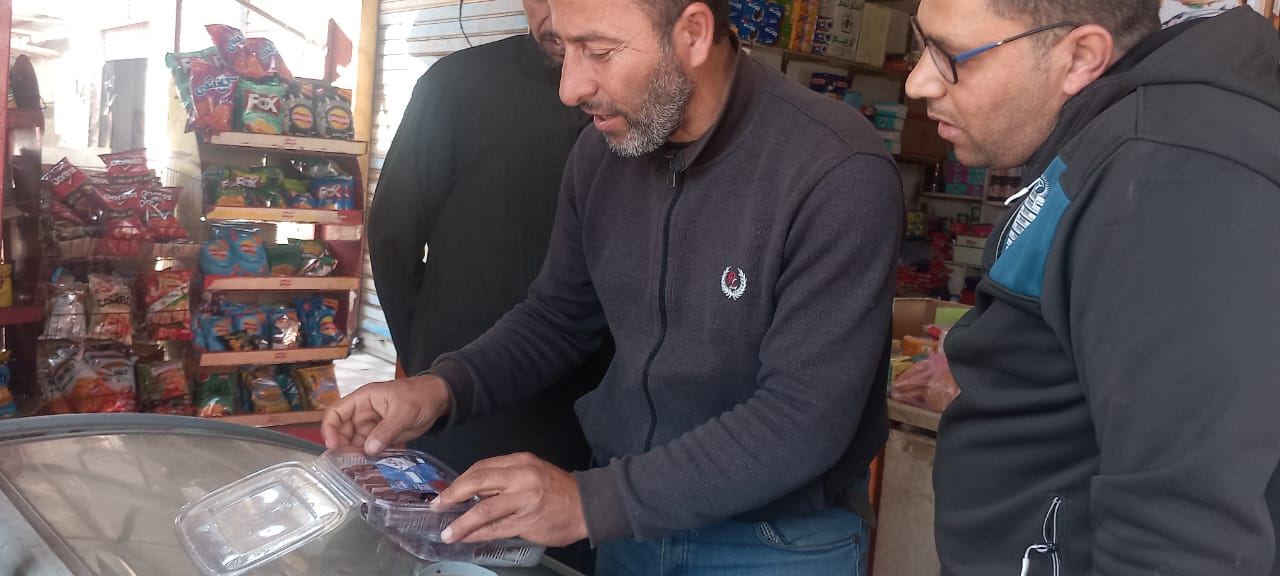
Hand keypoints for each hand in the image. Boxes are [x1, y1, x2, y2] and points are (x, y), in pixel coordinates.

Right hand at [321, 374, 450, 454]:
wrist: (438, 399)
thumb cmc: (420, 395)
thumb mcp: (404, 411)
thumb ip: (387, 430)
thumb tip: (369, 449)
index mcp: (363, 400)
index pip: (335, 413)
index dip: (329, 429)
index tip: (333, 446)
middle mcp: (363, 413)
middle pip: (341, 431)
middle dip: (341, 447)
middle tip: (345, 463)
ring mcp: (371, 425)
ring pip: (353, 442)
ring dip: (353, 455)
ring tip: (355, 468)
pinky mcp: (381, 436)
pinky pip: (367, 448)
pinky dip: (365, 457)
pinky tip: (366, 467)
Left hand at [435, 452, 587, 547]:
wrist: (588, 505)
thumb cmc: (558, 490)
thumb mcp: (532, 472)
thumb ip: (506, 478)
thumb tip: (475, 492)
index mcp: (520, 461)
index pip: (482, 467)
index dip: (460, 481)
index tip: (447, 492)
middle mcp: (520, 477)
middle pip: (478, 482)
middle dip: (453, 495)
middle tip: (438, 505)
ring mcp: (524, 499)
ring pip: (484, 509)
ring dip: (462, 522)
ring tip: (448, 532)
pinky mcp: (527, 521)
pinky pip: (496, 528)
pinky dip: (478, 534)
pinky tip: (467, 538)